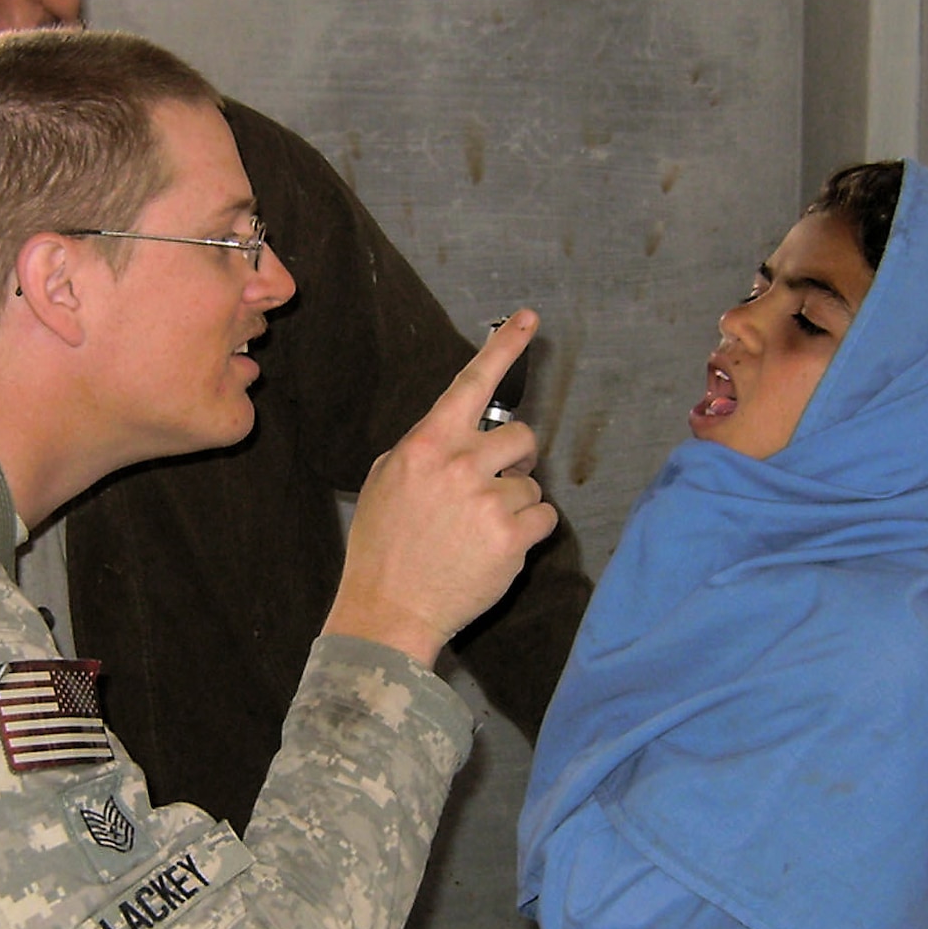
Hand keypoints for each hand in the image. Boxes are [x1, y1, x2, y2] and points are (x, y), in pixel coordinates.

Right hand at [324, 310, 558, 666]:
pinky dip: (529, 532)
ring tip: (480, 530)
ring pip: (532, 483)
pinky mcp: (512, 536)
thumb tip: (455, 438)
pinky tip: (496, 549)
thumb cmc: (382, 547)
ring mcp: (489, 499)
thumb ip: (422, 451)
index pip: (472, 383)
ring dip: (516, 503)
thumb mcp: (383, 482)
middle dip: (519, 457)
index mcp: (427, 444)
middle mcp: (460, 463)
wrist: (389, 609)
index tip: (533, 319)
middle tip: (499, 482)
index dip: (505, 347)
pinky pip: (545, 518)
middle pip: (522, 437)